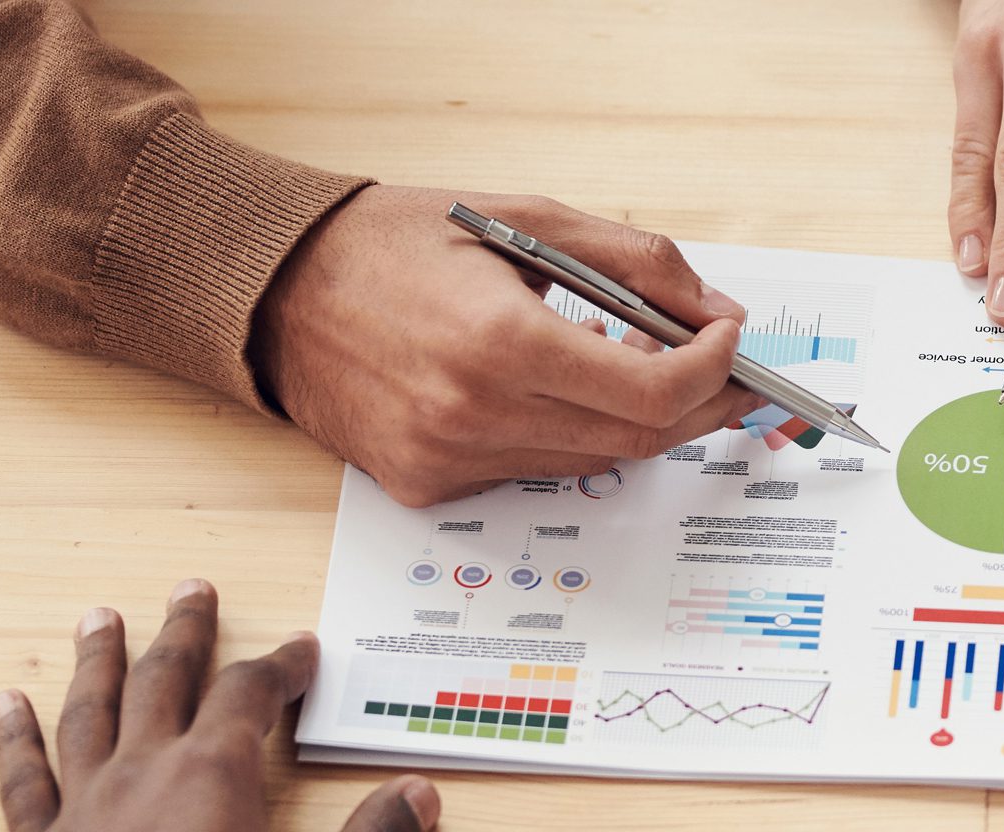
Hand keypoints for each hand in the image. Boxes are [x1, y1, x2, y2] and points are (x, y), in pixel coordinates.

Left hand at [0, 579, 441, 831]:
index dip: (280, 666)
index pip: (251, 694)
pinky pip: (23, 781)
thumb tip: (416, 797)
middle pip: (166, 680)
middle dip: (185, 634)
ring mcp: (83, 806)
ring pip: (90, 713)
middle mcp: (143, 772)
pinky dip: (14, 739)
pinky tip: (5, 707)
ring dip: (99, 663)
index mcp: (213, 775)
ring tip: (99, 621)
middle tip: (191, 592)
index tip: (300, 649)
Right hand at [255, 185, 762, 506]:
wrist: (275, 288)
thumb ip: (635, 264)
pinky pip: (531, 472)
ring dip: (633, 418)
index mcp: (500, 342)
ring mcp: (446, 461)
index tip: (729, 339)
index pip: (653, 393)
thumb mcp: (526, 218)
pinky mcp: (426, 486)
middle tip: (720, 367)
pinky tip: (554, 389)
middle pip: (637, 439)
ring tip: (634, 362)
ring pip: (590, 461)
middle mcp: (472, 415)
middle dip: (697, 403)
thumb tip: (714, 311)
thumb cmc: (395, 242)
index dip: (713, 371)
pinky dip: (565, 434)